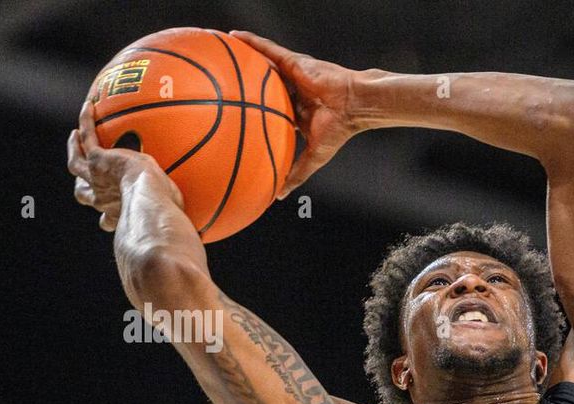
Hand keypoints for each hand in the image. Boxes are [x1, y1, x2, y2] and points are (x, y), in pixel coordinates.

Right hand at [67, 99, 179, 231]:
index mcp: (121, 215)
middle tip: (83, 175)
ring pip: (77, 164)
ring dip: (74, 150)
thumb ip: (177, 217)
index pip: (108, 218)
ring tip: (76, 136)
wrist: (153, 206)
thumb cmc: (168, 218)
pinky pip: (89, 137)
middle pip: (84, 194)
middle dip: (82, 186)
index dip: (106, 215)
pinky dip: (87, 122)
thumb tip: (199, 230)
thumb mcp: (173, 216)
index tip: (109, 215)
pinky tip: (89, 106)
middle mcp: (104, 201)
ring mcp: (98, 180)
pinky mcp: (99, 161)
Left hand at [231, 31, 361, 197]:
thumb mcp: (314, 157)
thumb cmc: (339, 130)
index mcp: (296, 112)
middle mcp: (292, 92)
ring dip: (243, 58)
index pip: (271, 112)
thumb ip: (296, 173)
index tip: (235, 119)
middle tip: (219, 86)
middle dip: (243, 86)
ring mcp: (292, 75)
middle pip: (262, 87)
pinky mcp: (294, 61)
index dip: (255, 114)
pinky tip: (233, 36)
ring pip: (262, 65)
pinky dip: (251, 42)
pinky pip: (268, 49)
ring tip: (219, 53)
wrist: (354, 106)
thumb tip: (278, 196)